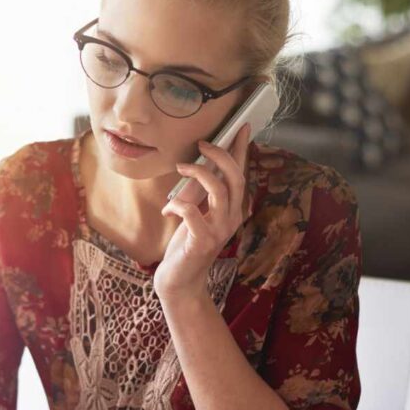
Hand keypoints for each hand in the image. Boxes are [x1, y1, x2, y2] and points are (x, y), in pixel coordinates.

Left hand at [154, 123, 251, 302]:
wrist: (180, 282)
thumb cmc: (186, 246)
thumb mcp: (195, 215)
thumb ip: (200, 194)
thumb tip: (196, 165)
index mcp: (232, 211)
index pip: (241, 175)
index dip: (241, 150)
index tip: (241, 127)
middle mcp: (231, 219)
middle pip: (236, 178)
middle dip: (220, 155)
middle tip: (202, 143)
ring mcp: (219, 232)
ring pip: (219, 191)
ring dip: (199, 173)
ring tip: (182, 167)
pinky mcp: (202, 242)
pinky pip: (193, 212)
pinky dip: (179, 204)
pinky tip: (168, 210)